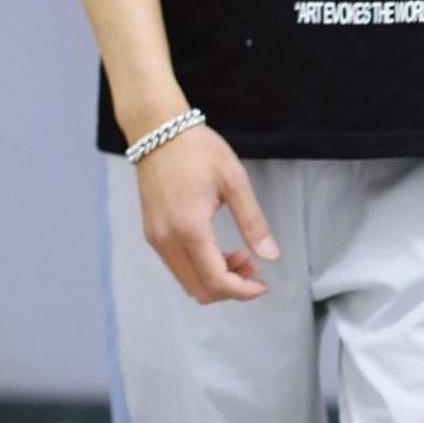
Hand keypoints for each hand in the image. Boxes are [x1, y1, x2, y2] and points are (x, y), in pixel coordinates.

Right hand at [133, 124, 280, 304]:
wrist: (157, 131)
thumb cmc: (198, 150)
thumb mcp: (234, 181)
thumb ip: (253, 222)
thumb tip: (271, 256)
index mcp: (189, 228)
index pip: (216, 281)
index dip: (243, 291)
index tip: (264, 284)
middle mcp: (167, 240)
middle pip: (200, 290)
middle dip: (231, 288)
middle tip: (254, 268)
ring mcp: (156, 239)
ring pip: (188, 282)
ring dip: (216, 279)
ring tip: (241, 256)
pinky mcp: (153, 234)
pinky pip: (178, 267)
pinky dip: (201, 269)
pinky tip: (219, 250)